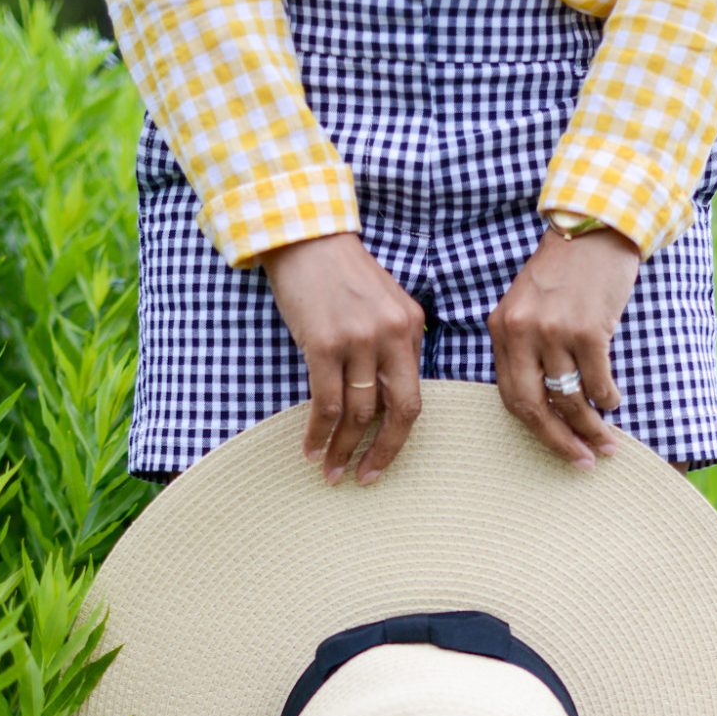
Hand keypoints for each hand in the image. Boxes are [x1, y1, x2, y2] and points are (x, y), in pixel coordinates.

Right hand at [256, 232, 426, 484]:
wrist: (304, 237)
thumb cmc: (341, 275)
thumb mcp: (384, 304)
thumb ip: (395, 346)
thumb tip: (390, 399)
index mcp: (412, 327)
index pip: (412, 397)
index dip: (397, 439)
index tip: (380, 464)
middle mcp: (392, 335)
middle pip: (396, 413)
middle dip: (380, 453)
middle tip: (361, 479)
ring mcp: (359, 340)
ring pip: (356, 413)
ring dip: (341, 448)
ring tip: (328, 470)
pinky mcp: (323, 343)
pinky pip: (324, 402)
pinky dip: (317, 431)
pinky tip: (309, 449)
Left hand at [486, 225, 640, 467]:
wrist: (596, 226)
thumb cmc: (566, 271)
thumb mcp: (529, 304)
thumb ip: (526, 347)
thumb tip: (545, 402)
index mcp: (501, 329)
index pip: (511, 396)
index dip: (536, 429)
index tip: (557, 447)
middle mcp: (521, 332)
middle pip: (533, 407)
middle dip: (559, 441)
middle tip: (582, 461)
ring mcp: (553, 331)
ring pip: (569, 398)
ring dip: (591, 426)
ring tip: (608, 442)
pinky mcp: (587, 329)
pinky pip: (597, 380)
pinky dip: (608, 397)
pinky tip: (614, 402)